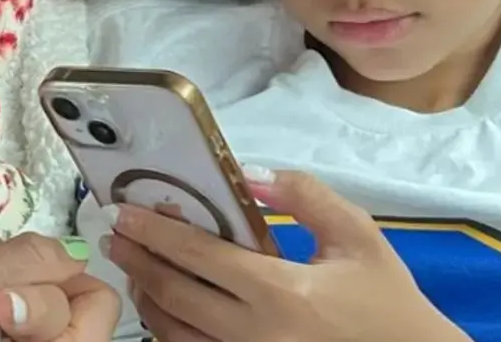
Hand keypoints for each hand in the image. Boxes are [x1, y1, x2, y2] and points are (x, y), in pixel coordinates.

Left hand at [105, 168, 469, 341]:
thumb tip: (248, 174)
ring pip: (172, 333)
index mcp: (282, 293)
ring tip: (133, 266)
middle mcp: (256, 335)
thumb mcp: (357, 235)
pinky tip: (162, 306)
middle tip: (114, 235)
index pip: (199, 257)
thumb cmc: (386, 300)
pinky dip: (168, 329)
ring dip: (145, 296)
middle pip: (173, 295)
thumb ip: (304, 196)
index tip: (124, 213)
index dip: (155, 232)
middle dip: (136, 261)